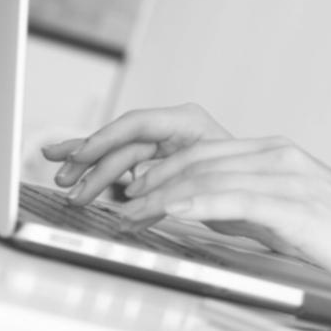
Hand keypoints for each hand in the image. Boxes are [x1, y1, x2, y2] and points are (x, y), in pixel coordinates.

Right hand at [41, 103, 231, 205]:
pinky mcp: (161, 166)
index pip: (138, 123)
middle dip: (91, 161)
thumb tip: (133, 208)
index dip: (105, 138)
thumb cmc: (247, 182)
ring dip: (92, 174)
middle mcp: (174, 130)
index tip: (80, 155)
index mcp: (189, 122)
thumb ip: (172, 187)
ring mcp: (166, 147)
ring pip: (120, 157)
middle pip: (123, 141)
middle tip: (66, 181)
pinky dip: (105, 179)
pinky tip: (80, 182)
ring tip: (69, 189)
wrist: (264, 195)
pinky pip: (127, 170)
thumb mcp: (213, 180)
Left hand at [113, 136, 330, 298]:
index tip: (129, 186)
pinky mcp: (297, 206)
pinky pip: (231, 198)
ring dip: (158, 192)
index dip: (161, 165)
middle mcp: (284, 156)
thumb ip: (253, 206)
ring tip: (125, 210)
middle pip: (198, 156)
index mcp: (283, 154)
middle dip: (149, 175)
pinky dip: (190, 203)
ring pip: (207, 173)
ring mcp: (292, 177)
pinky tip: (165, 212)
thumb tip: (209, 211)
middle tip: (114, 197)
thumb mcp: (295, 216)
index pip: (206, 149)